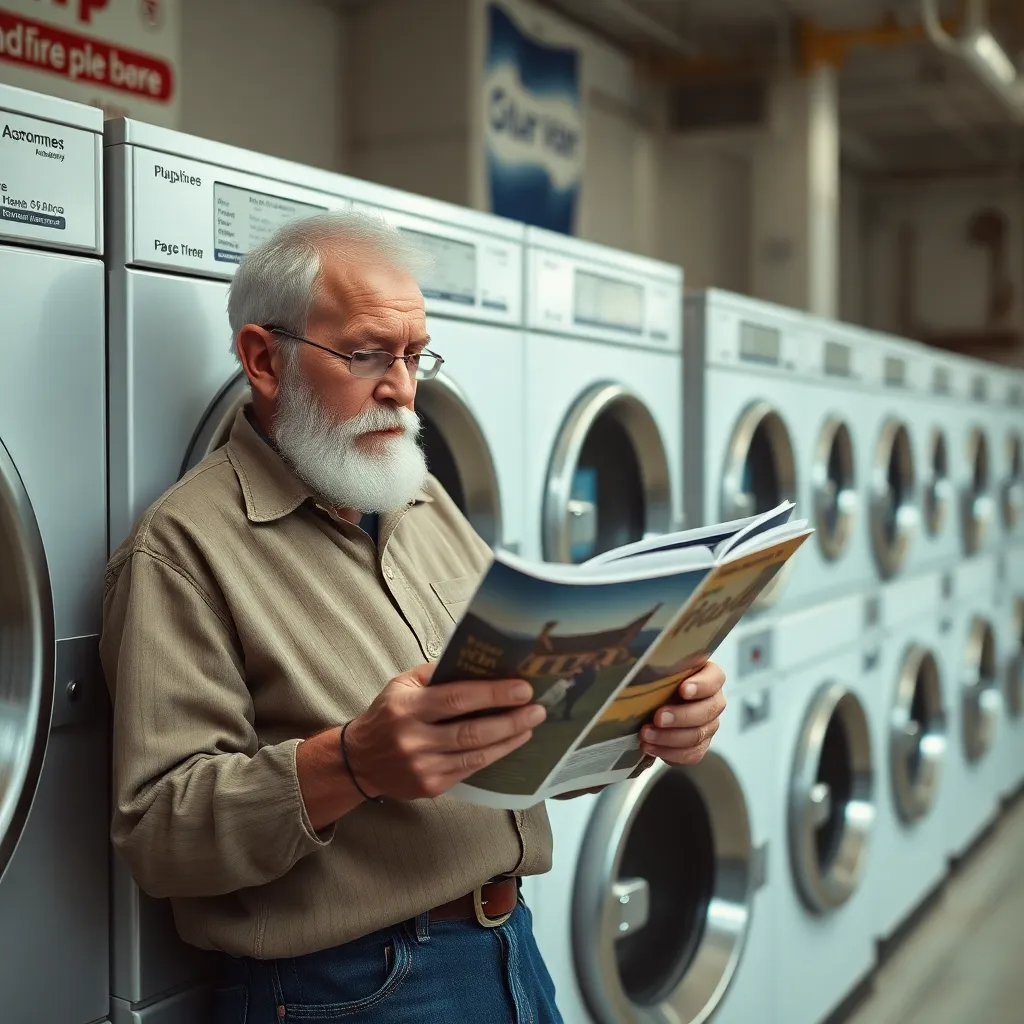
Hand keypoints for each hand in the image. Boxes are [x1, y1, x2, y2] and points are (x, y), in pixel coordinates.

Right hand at [344, 663, 545, 800]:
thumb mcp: (401, 685)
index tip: (522, 689)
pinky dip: (493, 756)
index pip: (457, 699)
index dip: (493, 694)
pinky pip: (469, 770)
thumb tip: (477, 664)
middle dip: (510, 719)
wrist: (358, 761)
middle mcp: (414, 739)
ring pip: (475, 755)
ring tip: (530, 726)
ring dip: (508, 740)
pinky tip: (509, 743)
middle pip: (472, 731)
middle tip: (537, 709)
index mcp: (407, 707)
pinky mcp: (431, 786)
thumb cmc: (386, 715)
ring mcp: (423, 766)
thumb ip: (435, 674)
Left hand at [639, 661, 725, 765]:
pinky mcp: (700, 745)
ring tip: (645, 734)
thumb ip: (657, 666)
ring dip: (669, 737)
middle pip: (707, 711)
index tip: (682, 690)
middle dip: (681, 716)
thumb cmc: (657, 682)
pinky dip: (670, 753)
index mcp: (709, 677)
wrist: (652, 704)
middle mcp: (713, 701)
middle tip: (657, 717)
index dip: (700, 686)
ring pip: (698, 735)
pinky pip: (692, 754)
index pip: (714, 679)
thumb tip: (635, 664)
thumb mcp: (659, 670)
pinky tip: (650, 747)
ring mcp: (709, 725)